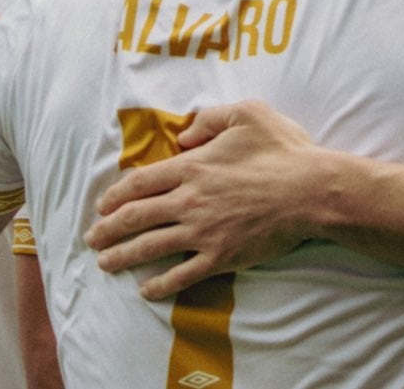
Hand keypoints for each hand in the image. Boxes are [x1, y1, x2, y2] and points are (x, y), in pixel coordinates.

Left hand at [85, 99, 320, 297]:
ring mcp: (203, 232)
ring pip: (150, 247)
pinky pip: (182, 275)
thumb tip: (185, 134)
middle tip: (92, 239)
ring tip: (106, 264)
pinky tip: (146, 290)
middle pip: (135, 218)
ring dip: (123, 257)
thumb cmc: (282, 150)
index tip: (101, 206)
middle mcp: (189, 201)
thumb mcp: (246, 113)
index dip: (114, 196)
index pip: (139, 183)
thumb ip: (209, 118)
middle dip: (107, 230)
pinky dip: (160, 284)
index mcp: (192, 167)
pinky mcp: (221, 257)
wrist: (311, 191)